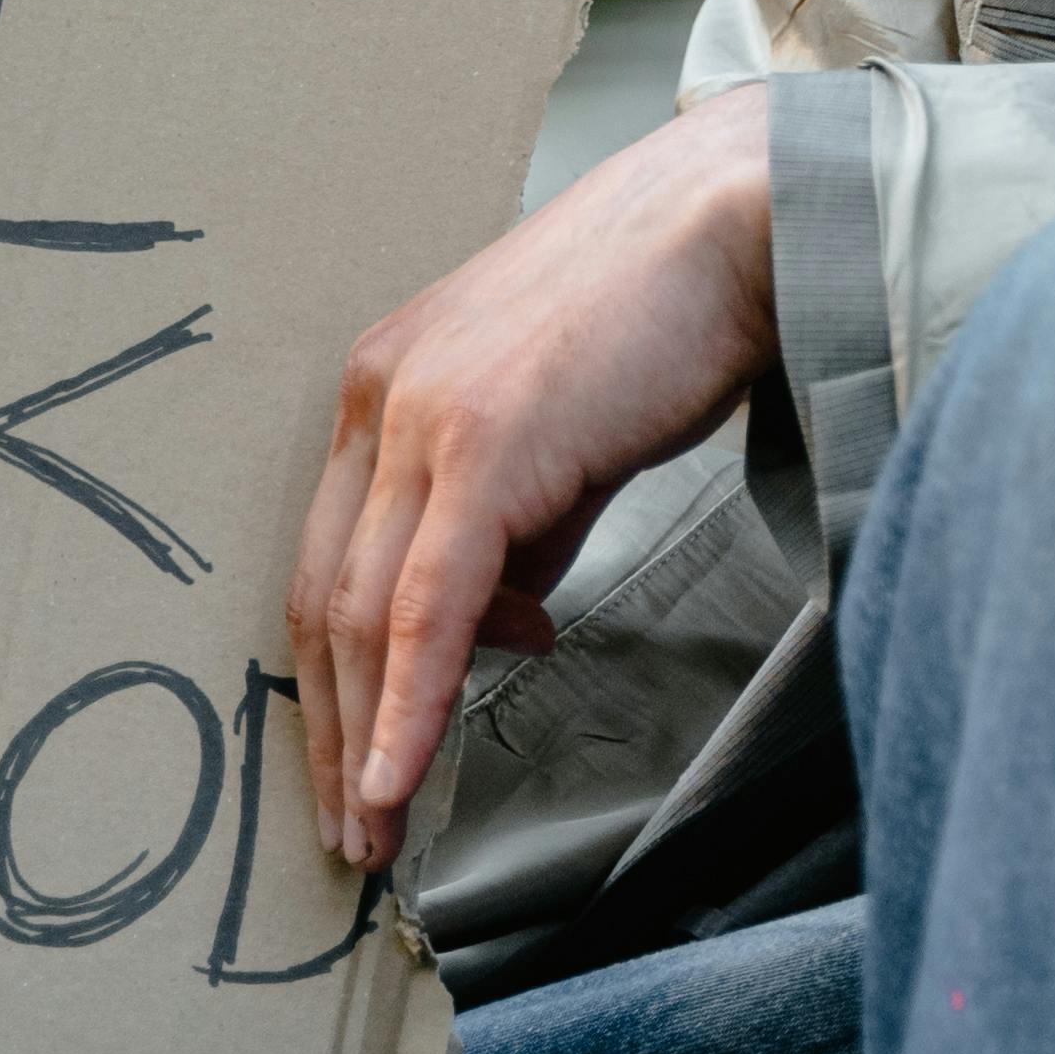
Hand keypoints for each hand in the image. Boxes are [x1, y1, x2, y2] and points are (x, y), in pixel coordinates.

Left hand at [288, 86, 778, 866]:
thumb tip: (502, 626)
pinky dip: (409, 706)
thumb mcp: (559, 432)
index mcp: (387, 381)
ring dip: (362, 739)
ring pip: (359, 612)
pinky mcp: (480, 447)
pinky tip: (401, 778)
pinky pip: (425, 608)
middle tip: (352, 830)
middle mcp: (380, 395)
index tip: (352, 762)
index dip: (337, 674)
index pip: (333, 555)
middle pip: (322, 594)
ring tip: (377, 831)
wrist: (733, 222)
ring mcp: (422, 416)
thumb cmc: (664, 316)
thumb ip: (518, 528)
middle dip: (329, 726)